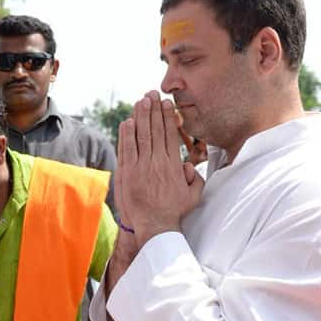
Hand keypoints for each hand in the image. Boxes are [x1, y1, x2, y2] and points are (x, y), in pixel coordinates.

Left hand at [117, 91, 203, 245]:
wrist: (155, 226)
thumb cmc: (174, 211)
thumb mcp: (193, 194)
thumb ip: (194, 178)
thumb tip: (188, 165)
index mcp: (173, 165)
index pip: (169, 135)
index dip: (166, 117)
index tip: (165, 104)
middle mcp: (157, 162)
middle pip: (154, 130)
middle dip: (153, 110)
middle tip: (151, 94)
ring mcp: (141, 167)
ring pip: (140, 136)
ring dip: (140, 117)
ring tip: (140, 101)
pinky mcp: (127, 173)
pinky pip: (126, 149)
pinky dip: (126, 135)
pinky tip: (127, 121)